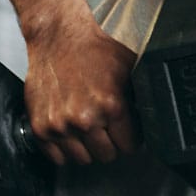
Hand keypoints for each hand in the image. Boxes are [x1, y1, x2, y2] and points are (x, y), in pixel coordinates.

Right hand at [23, 17, 139, 165]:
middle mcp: (84, 119)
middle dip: (110, 142)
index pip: (130, 147)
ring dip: (87, 147)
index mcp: (111, 106)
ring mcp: (60, 126)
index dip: (130, 138)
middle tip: (106, 126)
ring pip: (83, 159)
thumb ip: (142, 96)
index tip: (126, 131)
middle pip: (107, 155)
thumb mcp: (130, 68)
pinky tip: (70, 131)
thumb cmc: (91, 48)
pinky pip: (58, 158)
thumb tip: (155, 116)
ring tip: (87, 126)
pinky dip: (64, 148)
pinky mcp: (40, 127)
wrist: (56, 36)